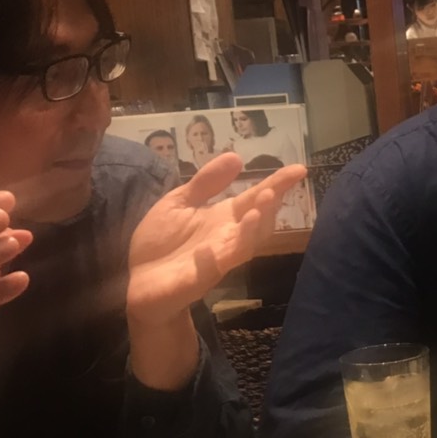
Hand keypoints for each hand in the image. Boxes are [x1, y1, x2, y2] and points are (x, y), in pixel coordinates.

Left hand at [126, 153, 306, 326]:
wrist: (137, 281)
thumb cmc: (161, 241)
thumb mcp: (180, 202)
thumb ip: (206, 183)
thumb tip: (237, 156)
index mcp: (224, 217)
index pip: (256, 198)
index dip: (278, 183)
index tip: (299, 169)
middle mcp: (228, 238)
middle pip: (257, 221)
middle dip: (267, 207)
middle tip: (273, 190)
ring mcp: (216, 260)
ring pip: (242, 246)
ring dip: (251, 230)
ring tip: (256, 210)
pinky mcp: (196, 279)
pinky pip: (209, 269)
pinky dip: (212, 260)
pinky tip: (209, 249)